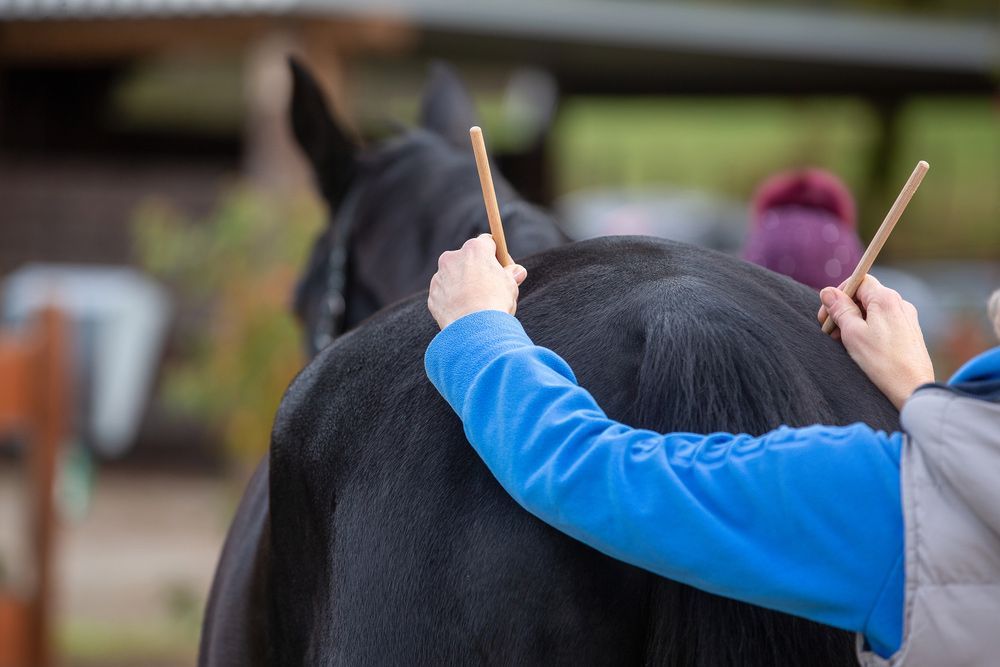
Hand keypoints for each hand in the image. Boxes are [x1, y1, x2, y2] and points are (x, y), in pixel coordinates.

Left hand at [428, 234, 527, 329]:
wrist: (474, 328)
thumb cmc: (495, 302)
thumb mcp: (511, 285)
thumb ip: (511, 275)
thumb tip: (518, 272)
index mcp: (475, 249)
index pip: (486, 243)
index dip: (496, 255)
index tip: (502, 267)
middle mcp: (453, 257)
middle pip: (467, 259)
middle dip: (477, 269)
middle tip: (490, 286)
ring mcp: (440, 276)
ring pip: (453, 277)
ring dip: (463, 285)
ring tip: (476, 304)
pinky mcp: (433, 295)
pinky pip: (445, 294)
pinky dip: (453, 300)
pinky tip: (464, 313)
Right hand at [818, 274, 934, 409]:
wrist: (912, 388)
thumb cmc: (882, 362)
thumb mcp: (852, 333)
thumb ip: (840, 309)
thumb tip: (828, 292)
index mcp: (886, 299)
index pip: (858, 280)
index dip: (839, 293)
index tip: (827, 314)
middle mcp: (900, 303)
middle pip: (865, 295)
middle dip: (844, 309)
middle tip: (830, 331)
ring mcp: (907, 318)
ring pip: (873, 310)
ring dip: (855, 321)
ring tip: (844, 342)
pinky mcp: (909, 332)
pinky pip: (884, 322)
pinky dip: (868, 329)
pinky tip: (862, 347)